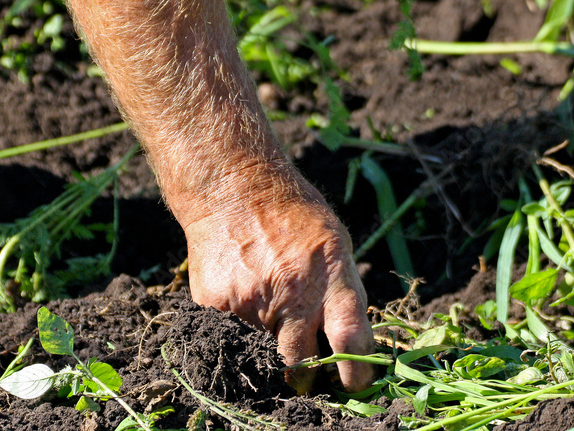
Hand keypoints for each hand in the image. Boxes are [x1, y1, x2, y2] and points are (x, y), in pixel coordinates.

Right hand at [178, 174, 374, 392]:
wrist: (233, 188)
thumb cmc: (292, 215)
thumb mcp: (335, 243)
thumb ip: (343, 291)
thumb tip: (355, 344)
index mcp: (331, 276)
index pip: (351, 341)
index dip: (356, 374)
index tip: (354, 385)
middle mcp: (293, 293)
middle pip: (303, 365)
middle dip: (307, 375)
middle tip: (306, 368)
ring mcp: (252, 302)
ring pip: (264, 355)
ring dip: (270, 347)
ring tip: (269, 313)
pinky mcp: (217, 306)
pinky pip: (232, 338)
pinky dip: (239, 329)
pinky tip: (243, 297)